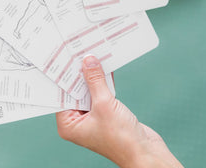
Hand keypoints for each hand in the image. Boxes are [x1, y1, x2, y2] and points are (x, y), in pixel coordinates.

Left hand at [56, 56, 182, 167]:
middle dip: (79, 74)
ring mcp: (91, 118)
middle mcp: (77, 122)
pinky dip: (103, 83)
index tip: (64, 59)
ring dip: (93, 76)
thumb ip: (95, 81)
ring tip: (92, 56)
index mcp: (68, 125)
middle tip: (79, 53)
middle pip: (75, 92)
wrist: (145, 152)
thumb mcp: (104, 104)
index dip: (64, 77)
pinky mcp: (105, 114)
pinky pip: (100, 94)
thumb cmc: (121, 138)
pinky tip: (106, 67)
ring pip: (89, 91)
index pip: (61, 96)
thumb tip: (88, 62)